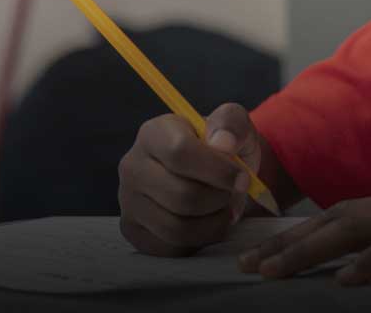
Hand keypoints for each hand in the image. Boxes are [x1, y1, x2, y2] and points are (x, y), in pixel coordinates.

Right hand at [117, 104, 264, 256]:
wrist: (214, 176)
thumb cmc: (222, 149)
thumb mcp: (234, 126)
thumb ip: (231, 123)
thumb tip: (222, 143)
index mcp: (153, 133)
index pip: (180, 153)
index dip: (218, 170)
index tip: (242, 177)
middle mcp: (132, 166)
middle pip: (182, 196)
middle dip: (219, 199)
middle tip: (231, 194)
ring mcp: (128, 200)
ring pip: (177, 227)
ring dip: (213, 223)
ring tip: (222, 209)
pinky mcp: (133, 230)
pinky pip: (171, 247)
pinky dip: (199, 240)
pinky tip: (206, 222)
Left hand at [237, 181, 370, 285]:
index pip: (340, 215)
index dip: (298, 233)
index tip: (262, 254)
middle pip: (333, 220)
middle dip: (287, 243)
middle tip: (245, 266)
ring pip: (353, 230)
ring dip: (308, 251)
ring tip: (272, 273)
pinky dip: (368, 264)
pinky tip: (342, 281)